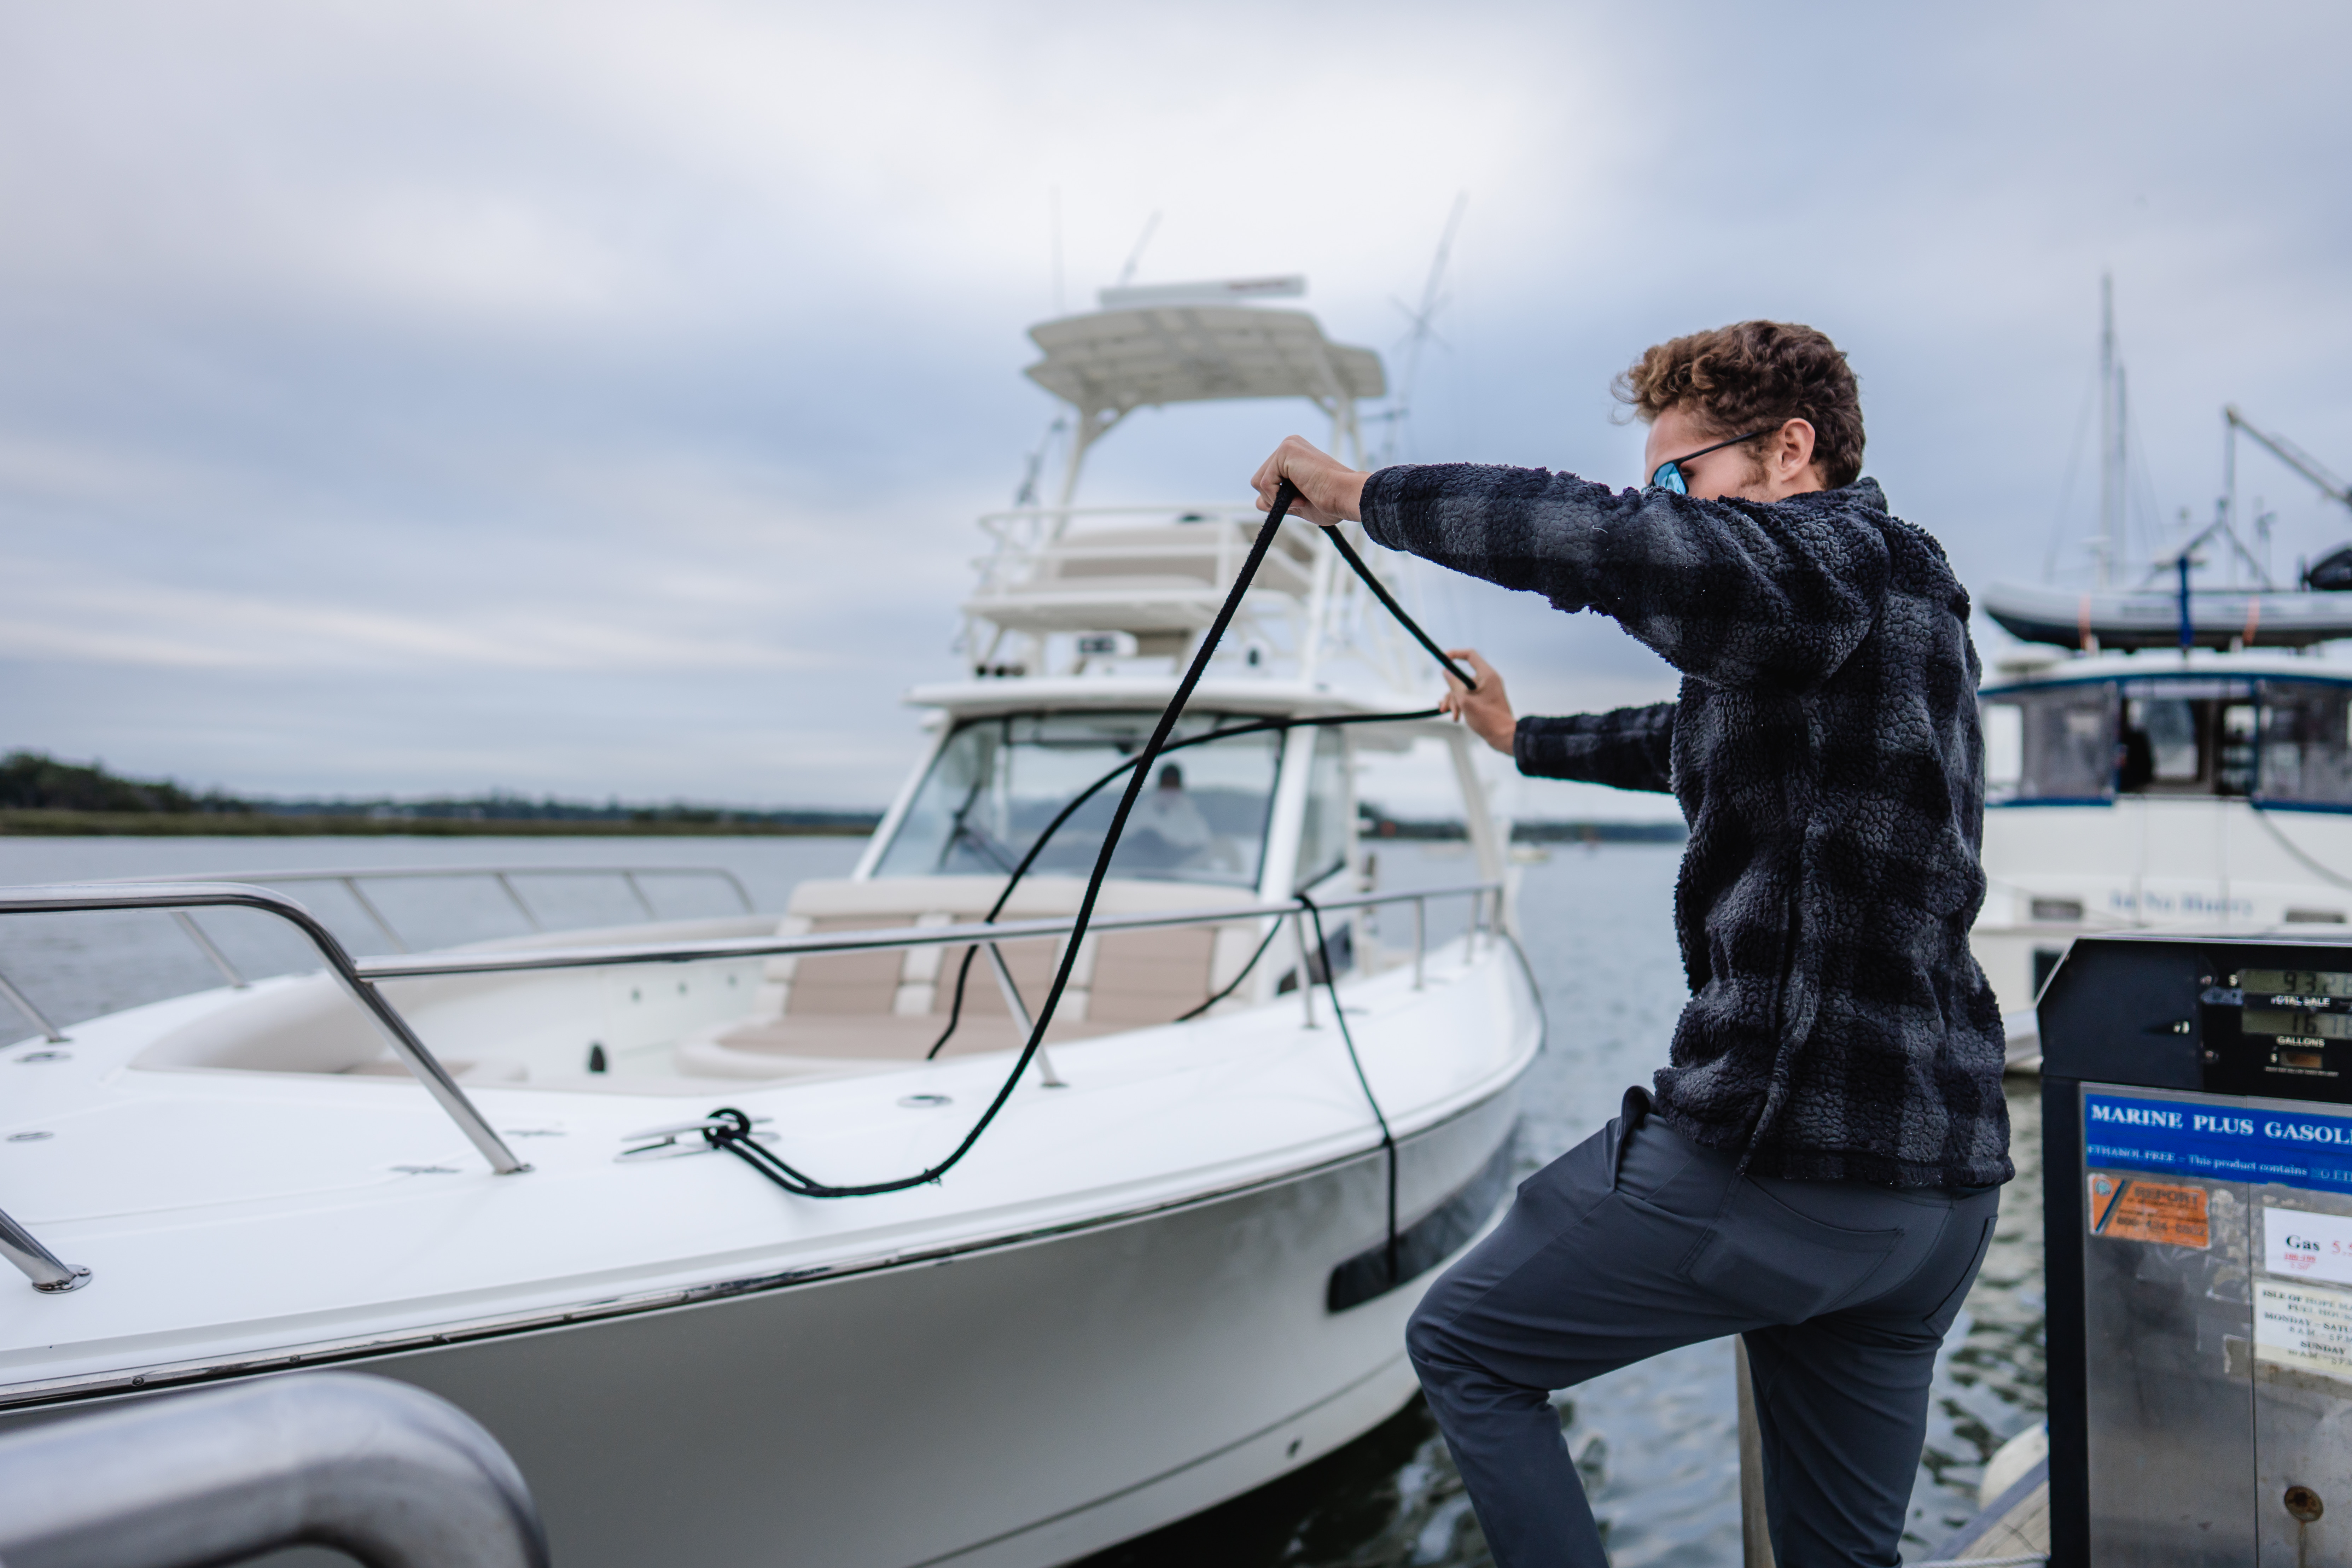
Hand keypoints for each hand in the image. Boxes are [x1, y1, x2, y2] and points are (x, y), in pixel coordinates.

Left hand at [1250, 435, 1367, 526]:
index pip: (1268, 481)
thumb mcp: (1298, 503)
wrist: (1346, 497)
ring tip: (1303, 497)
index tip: (1305, 500)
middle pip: (1259, 481)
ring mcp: (1287, 446)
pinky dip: (1278, 497)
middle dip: (1276, 499)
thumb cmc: (1331, 502)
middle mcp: (1289, 446)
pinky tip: (1301, 496)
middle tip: (1304, 499)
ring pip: (1259, 483)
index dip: (1280, 500)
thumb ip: (1279, 500)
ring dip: (1278, 500)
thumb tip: (1258, 502)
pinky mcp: (1286, 450)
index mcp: (1293, 456)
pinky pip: (1264, 482)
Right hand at [1438, 649, 1514, 754]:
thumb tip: (1445, 671)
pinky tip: (1456, 716)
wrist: (1503, 736)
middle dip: (1451, 692)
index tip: (1441, 658)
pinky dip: (1461, 705)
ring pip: (1462, 689)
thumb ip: (1454, 683)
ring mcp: (1486, 690)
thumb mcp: (1465, 700)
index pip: (1470, 655)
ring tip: (1454, 716)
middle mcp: (1487, 679)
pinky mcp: (1484, 699)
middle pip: (1461, 677)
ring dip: (1454, 702)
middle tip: (1445, 707)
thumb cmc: (1487, 718)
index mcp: (1487, 675)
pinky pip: (1468, 697)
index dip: (1454, 654)